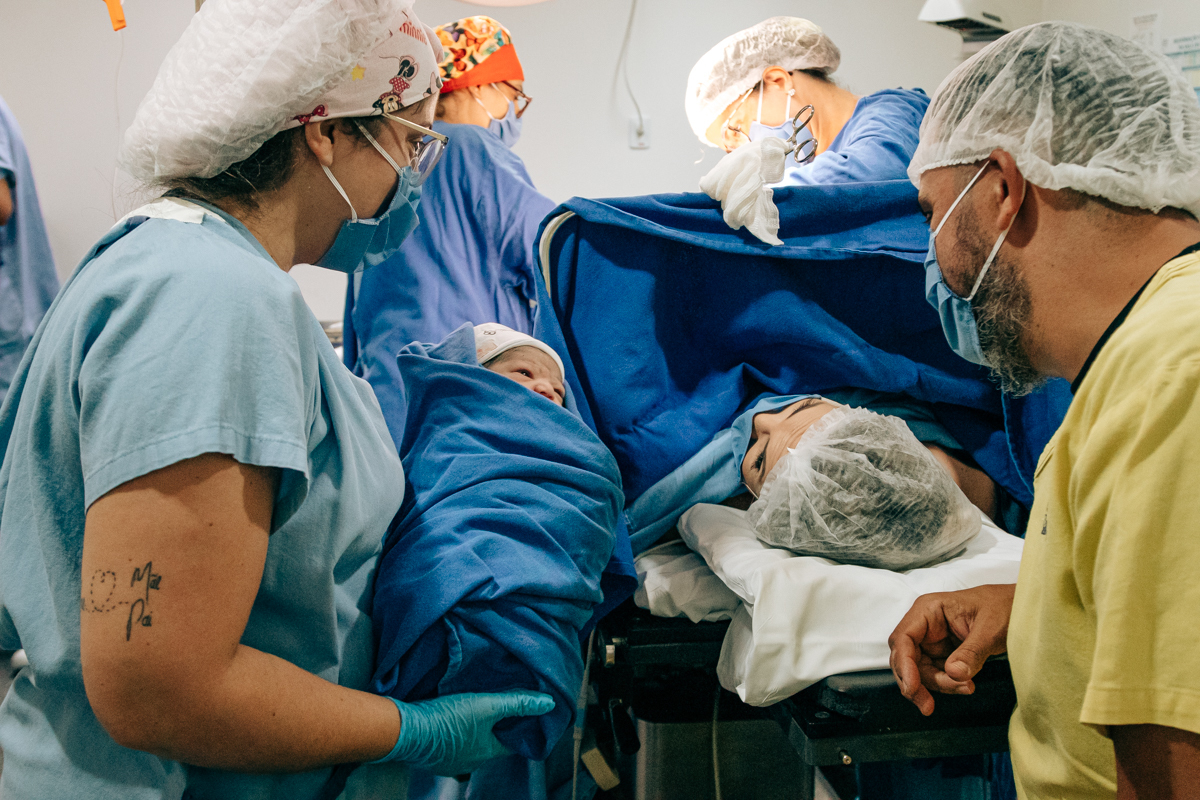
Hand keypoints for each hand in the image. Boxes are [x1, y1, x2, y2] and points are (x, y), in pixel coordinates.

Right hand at [373, 691, 554, 775]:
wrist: (405, 729)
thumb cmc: (446, 719)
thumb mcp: (486, 705)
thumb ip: (516, 703)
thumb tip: (548, 703)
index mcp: (487, 753)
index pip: (512, 743)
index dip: (520, 727)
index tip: (525, 714)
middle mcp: (470, 763)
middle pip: (491, 743)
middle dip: (496, 727)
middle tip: (500, 706)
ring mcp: (448, 762)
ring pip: (469, 744)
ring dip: (473, 729)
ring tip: (474, 707)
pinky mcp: (431, 754)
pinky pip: (449, 743)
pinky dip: (454, 731)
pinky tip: (449, 716)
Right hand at [887, 584, 1014, 715]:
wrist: (1022, 610)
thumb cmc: (1005, 607)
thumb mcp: (991, 629)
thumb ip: (971, 652)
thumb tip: (953, 673)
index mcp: (929, 610)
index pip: (903, 639)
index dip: (904, 665)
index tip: (913, 688)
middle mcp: (925, 625)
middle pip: (906, 658)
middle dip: (916, 683)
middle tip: (927, 706)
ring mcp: (933, 640)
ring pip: (919, 670)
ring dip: (938, 685)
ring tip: (967, 687)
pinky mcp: (943, 653)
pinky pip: (936, 673)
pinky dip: (948, 684)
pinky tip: (966, 685)